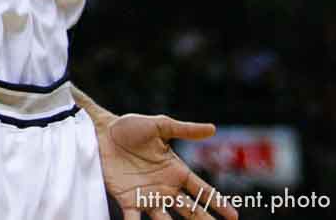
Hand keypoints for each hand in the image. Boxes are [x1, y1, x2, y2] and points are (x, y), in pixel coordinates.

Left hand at [96, 113, 237, 219]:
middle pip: (190, 210)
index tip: (234, 216)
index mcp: (175, 171)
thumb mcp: (160, 125)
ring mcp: (147, 196)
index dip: (217, 203)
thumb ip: (185, 129)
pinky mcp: (127, 201)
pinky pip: (134, 219)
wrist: (101, 131)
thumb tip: (213, 128)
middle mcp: (165, 188)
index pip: (201, 190)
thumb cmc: (130, 127)